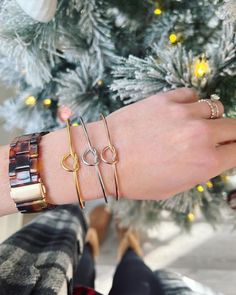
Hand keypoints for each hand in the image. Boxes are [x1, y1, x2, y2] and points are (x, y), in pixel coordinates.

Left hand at [107, 88, 234, 199]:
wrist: (104, 158)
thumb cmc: (136, 180)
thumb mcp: (174, 187)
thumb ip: (201, 171)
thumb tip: (214, 157)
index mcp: (205, 162)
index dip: (234, 151)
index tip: (229, 150)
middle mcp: (201, 135)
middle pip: (234, 126)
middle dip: (228, 134)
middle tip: (215, 138)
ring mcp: (184, 113)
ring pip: (215, 107)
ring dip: (209, 117)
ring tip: (192, 125)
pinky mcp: (167, 99)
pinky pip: (192, 95)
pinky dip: (191, 103)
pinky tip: (179, 112)